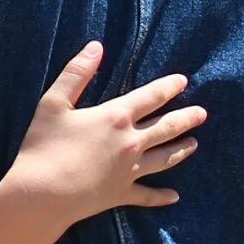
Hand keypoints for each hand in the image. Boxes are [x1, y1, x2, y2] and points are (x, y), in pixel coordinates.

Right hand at [2, 42, 203, 227]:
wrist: (41, 195)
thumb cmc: (44, 146)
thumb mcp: (54, 102)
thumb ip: (76, 73)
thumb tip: (96, 46)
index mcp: (116, 117)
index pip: (151, 97)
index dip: (169, 87)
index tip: (183, 81)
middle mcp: (130, 143)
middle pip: (166, 127)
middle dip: (186, 118)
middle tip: (202, 114)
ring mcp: (128, 171)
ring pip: (164, 159)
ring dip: (181, 150)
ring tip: (194, 144)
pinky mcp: (121, 194)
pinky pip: (147, 195)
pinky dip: (161, 196)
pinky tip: (174, 197)